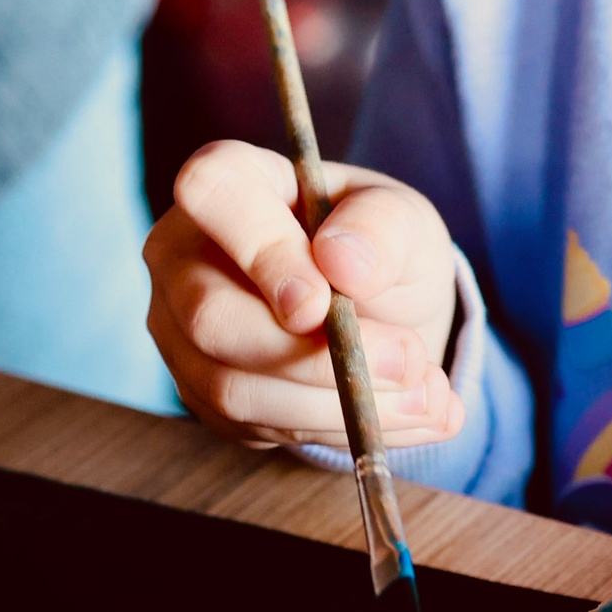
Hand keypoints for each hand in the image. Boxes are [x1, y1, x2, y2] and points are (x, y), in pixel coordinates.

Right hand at [144, 140, 462, 450]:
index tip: (324, 302)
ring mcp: (183, 333)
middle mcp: (186, 257)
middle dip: (316, 357)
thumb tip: (341, 262)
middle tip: (408, 363)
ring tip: (427, 396)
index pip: (213, 190)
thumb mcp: (405, 221)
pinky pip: (260, 427)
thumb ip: (383, 227)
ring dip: (340, 404)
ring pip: (235, 388)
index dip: (263, 251)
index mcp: (233, 182)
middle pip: (213, 318)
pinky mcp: (205, 396)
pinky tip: (406, 416)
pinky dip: (341, 429)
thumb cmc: (381, 245)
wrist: (384, 310)